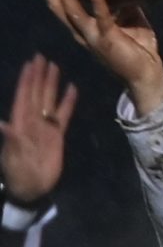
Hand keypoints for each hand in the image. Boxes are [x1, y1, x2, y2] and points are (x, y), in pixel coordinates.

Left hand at [0, 55, 75, 203]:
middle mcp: (32, 121)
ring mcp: (45, 127)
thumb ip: (11, 140)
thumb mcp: (12, 157)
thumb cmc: (18, 174)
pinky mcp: (57, 136)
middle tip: (42, 57)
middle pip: (36, 93)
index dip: (27, 80)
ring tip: (55, 67)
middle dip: (39, 76)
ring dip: (52, 84)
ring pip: (49, 101)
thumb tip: (1, 124)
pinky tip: (72, 89)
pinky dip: (68, 103)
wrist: (31, 189)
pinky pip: (64, 115)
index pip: (23, 96)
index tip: (31, 63)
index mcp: (20, 123)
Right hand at [35, 0, 162, 115]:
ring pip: (70, 11)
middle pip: (57, 7)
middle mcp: (83, 33)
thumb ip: (124, 4)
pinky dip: (97, 0)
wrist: (149, 77)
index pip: (60, 6)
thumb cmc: (140, 50)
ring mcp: (94, 38)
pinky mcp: (109, 41)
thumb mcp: (131, 20)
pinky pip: (101, 17)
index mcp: (85, 29)